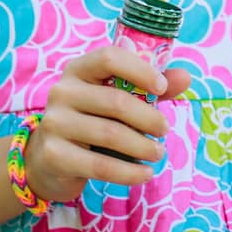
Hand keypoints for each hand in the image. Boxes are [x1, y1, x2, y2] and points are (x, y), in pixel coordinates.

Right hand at [22, 44, 192, 202]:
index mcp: (78, 70)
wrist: (46, 159)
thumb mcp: (115, 98)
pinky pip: (100, 165)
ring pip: (110, 134)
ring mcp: (54, 123)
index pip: (110, 57)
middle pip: (116, 101)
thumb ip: (148, 86)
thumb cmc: (90, 120)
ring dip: (142, 146)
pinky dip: (129, 172)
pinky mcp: (54, 155)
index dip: (140, 70)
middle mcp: (62, 92)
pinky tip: (145, 174)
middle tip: (164, 130)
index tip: (162, 87)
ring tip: (157, 153)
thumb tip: (185, 77)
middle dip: (148, 118)